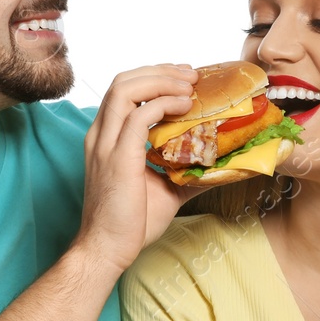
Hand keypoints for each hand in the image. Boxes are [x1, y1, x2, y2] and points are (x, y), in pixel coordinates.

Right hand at [75, 65, 200, 275]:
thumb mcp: (164, 190)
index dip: (155, 77)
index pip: (125, 91)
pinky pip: (138, 115)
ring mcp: (106, 144)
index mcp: (106, 138)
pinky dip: (162, 103)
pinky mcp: (117, 157)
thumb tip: (218, 167)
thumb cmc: (131, 223)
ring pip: (126, 88)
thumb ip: (185, 172)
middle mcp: (101, 134)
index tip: (184, 80)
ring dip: (161, 80)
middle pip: (124, 80)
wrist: (107, 249)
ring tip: (189, 84)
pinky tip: (184, 106)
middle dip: (160, 71)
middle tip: (191, 75)